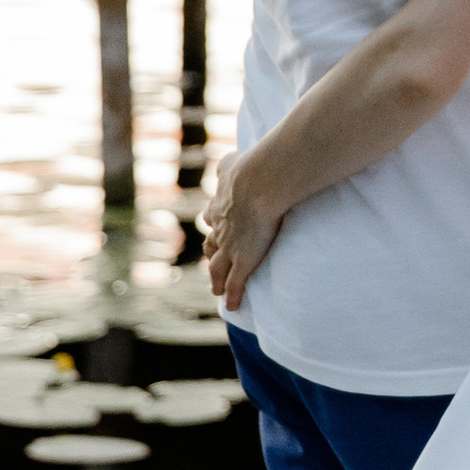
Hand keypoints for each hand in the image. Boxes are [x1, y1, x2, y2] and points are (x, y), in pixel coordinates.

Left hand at [201, 148, 285, 306]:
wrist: (259, 184)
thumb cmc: (251, 169)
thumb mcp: (233, 162)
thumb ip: (228, 164)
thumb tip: (225, 161)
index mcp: (220, 204)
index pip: (213, 218)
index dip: (214, 226)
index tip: (214, 229)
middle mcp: (220, 228)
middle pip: (211, 246)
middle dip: (211, 255)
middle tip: (211, 263)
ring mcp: (230, 247)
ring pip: (218, 269)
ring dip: (216, 281)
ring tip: (217, 291)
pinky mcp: (243, 262)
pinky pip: (236, 284)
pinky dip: (233, 296)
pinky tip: (233, 307)